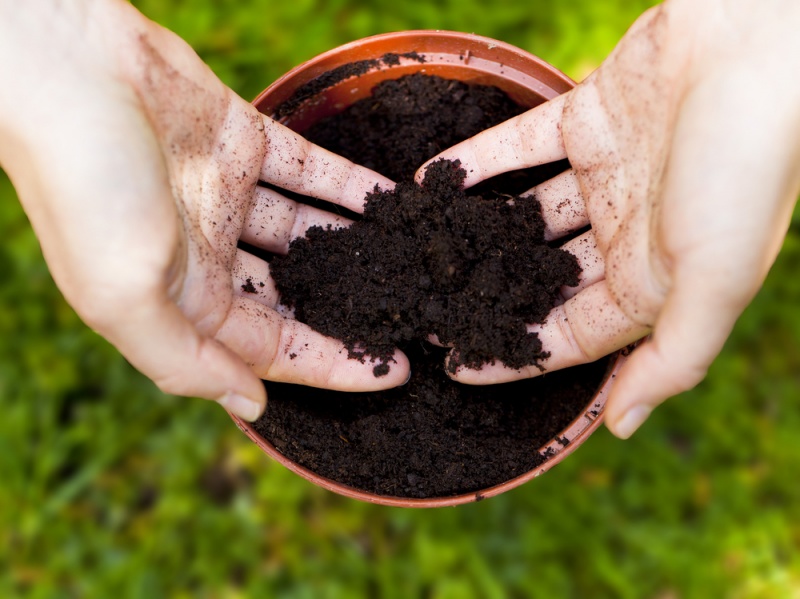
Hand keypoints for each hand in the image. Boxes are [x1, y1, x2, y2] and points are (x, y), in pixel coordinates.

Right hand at [0, 0, 408, 420]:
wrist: (63, 68)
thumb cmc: (85, 187)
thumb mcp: (124, 298)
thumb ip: (186, 362)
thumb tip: (252, 404)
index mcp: (182, 300)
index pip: (274, 347)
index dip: (334, 364)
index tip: (396, 369)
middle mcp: (207, 252)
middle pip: (296, 292)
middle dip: (350, 305)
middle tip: (416, 311)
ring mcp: (225, 193)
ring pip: (307, 231)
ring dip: (357, 243)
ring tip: (417, 256)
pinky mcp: (239, 138)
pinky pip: (308, 168)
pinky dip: (347, 183)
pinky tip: (390, 198)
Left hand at [416, 0, 799, 437]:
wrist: (765, 41)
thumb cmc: (747, 166)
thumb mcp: (716, 280)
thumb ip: (672, 359)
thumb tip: (621, 428)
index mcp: (655, 280)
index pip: (571, 335)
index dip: (517, 355)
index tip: (457, 364)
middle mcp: (628, 232)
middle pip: (542, 278)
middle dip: (488, 295)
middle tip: (424, 307)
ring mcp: (608, 173)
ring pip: (527, 213)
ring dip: (476, 228)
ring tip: (416, 246)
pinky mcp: (590, 117)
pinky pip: (520, 146)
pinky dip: (478, 161)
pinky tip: (428, 178)